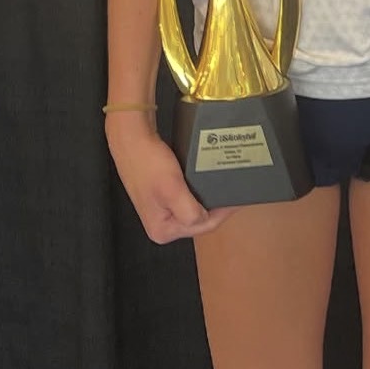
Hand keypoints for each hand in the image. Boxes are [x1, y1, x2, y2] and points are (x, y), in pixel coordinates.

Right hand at [105, 117, 234, 242]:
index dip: (223, 213)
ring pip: (194, 207)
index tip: (238, 199)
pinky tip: (206, 181)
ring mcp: (161, 210)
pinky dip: (198, 190)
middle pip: (198, 219)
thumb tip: (205, 219)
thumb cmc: (149, 163)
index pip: (203, 227)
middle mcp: (161, 224)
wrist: (132, 138)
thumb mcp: (173, 190)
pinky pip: (187, 197)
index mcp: (162, 230)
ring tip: (223, 186)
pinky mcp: (161, 195)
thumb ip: (190, 212)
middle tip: (233, 191)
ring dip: (207, 198)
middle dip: (216, 207)